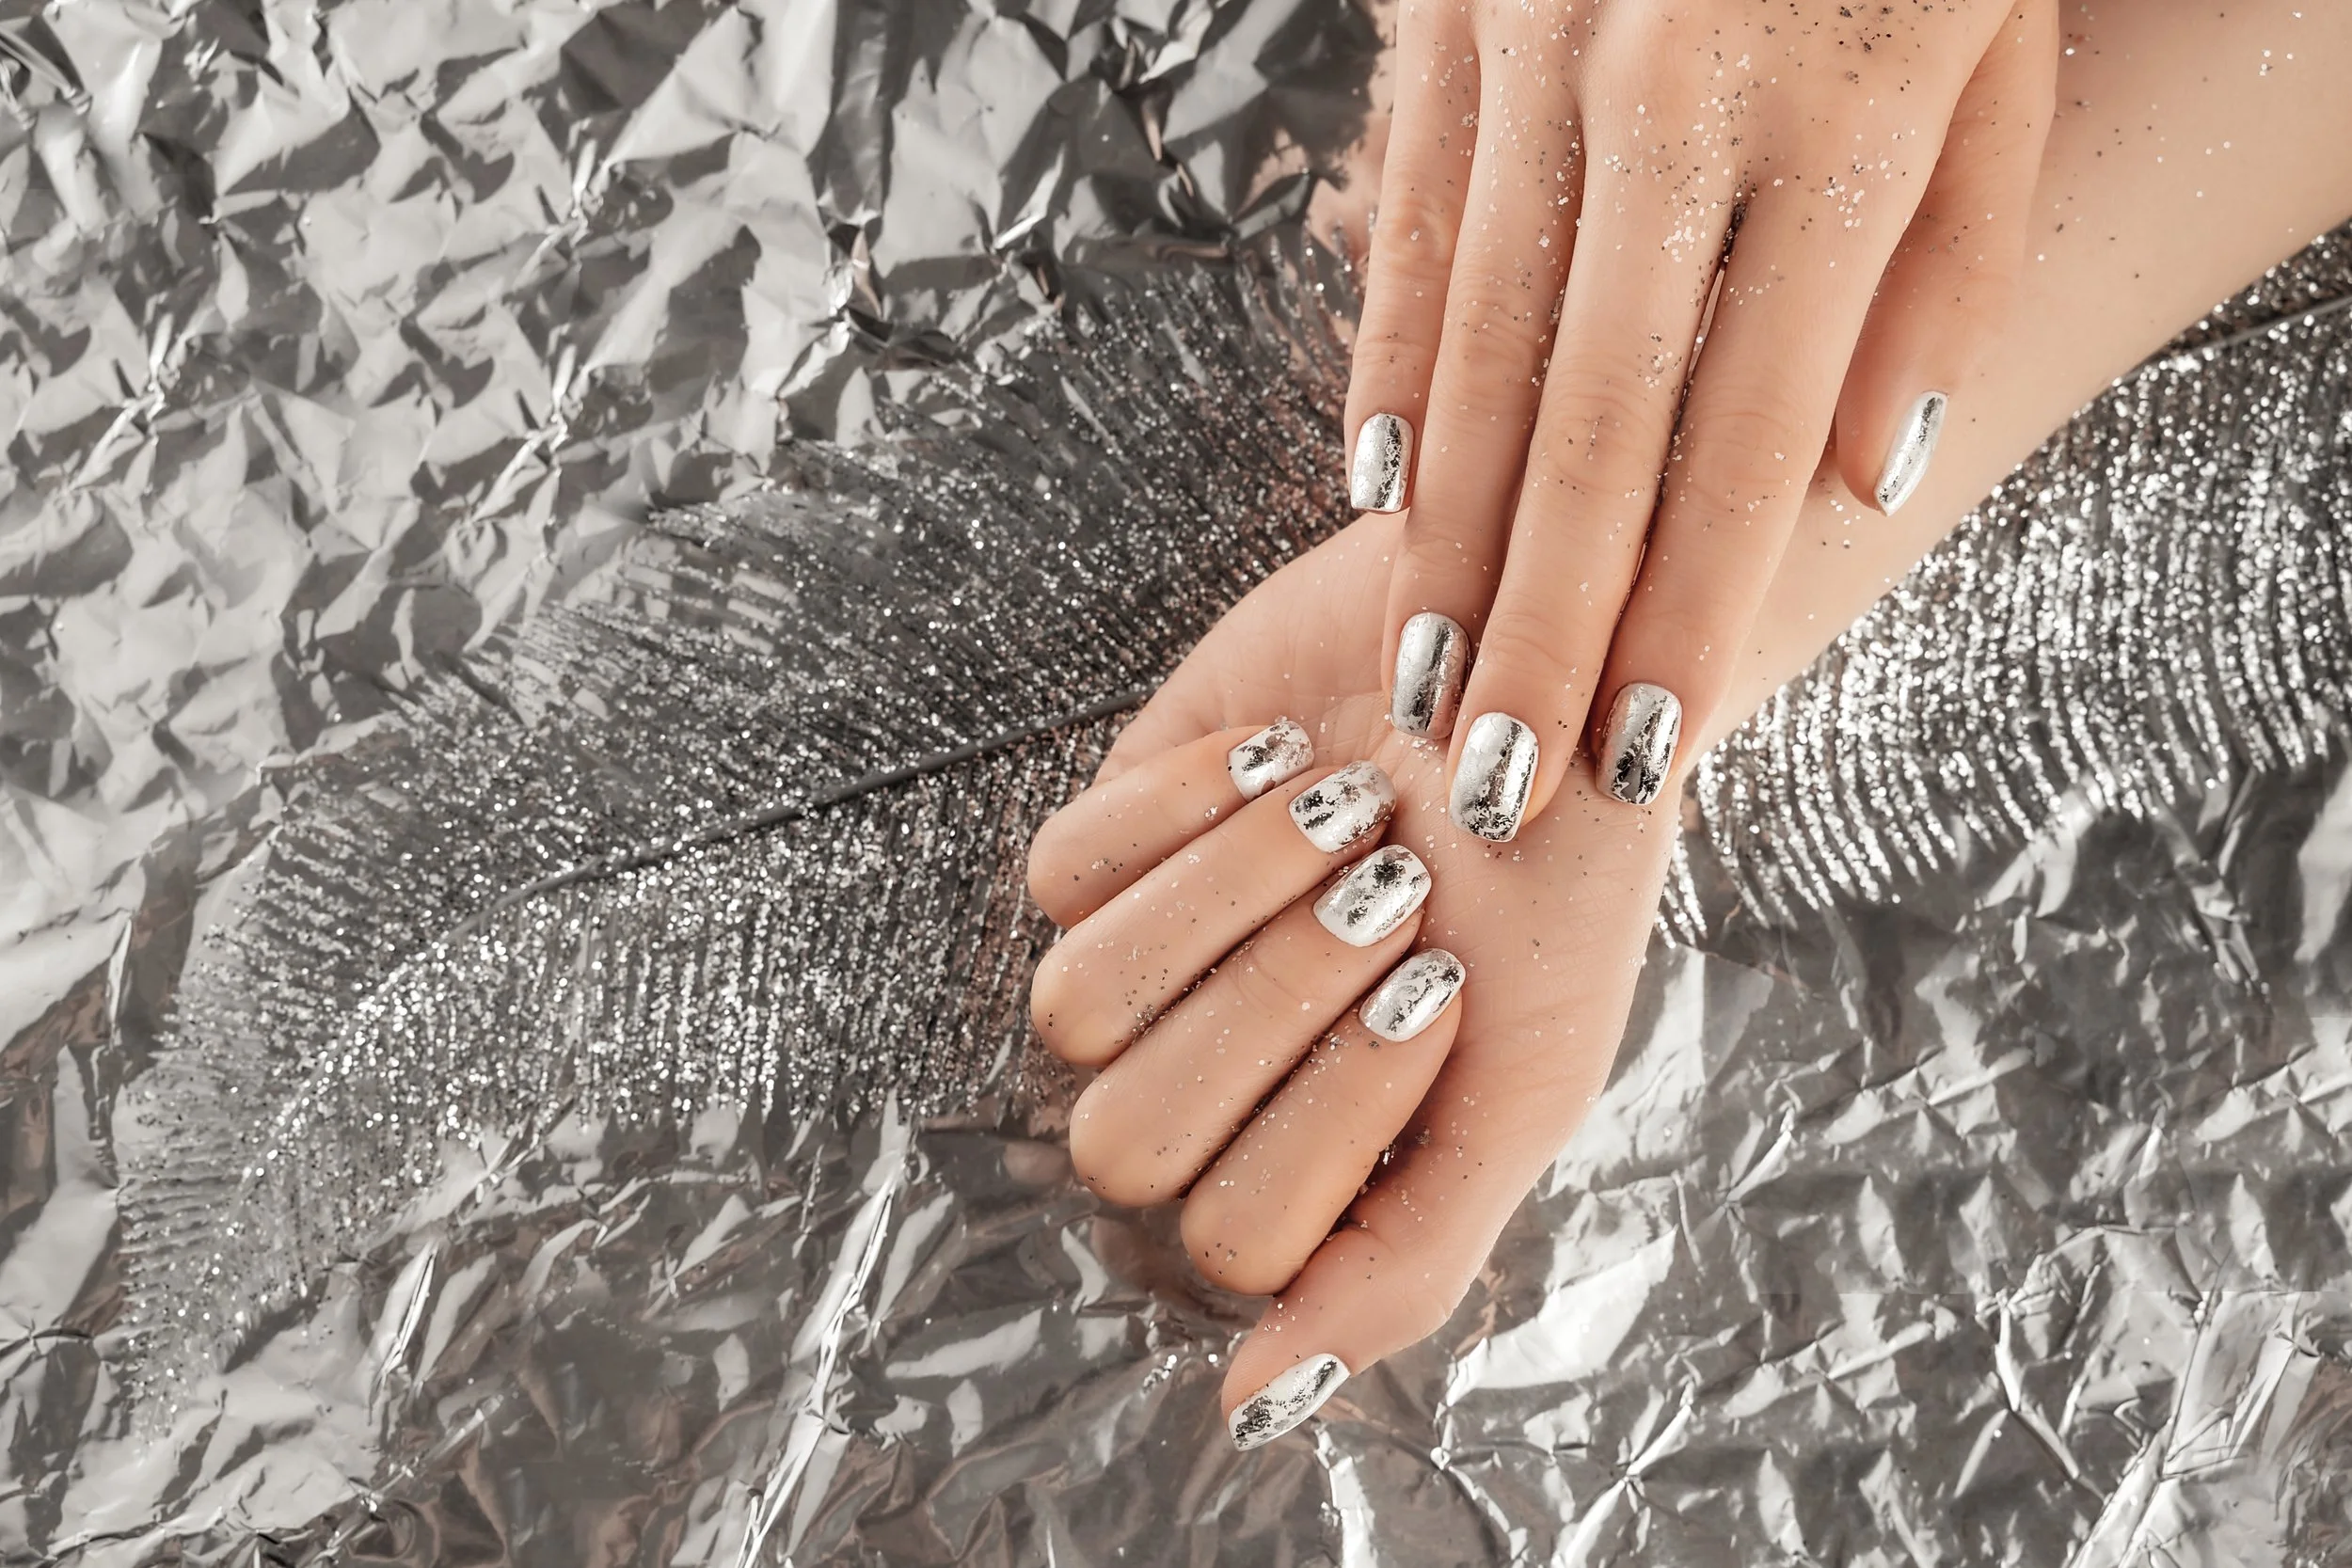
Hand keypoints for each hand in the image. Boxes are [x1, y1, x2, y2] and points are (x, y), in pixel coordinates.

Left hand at [1027, 515, 1677, 1447]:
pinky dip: (1187, 804)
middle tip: (1392, 893)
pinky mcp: (1102, 843)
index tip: (1445, 988)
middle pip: (1126, 1141)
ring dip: (1227, 897)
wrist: (1547, 685)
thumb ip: (1405, 1263)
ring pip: (1074, 1008)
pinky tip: (1284, 754)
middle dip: (1272, 1002)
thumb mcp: (1527, 1091)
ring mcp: (1142, 967)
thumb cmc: (1551, 894)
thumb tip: (1255, 1405)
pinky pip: (1064, 871)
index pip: (1230, 1236)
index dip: (1330, 1111)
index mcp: (1306, 1175)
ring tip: (1343, 812)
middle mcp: (1204, 1089)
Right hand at [1348, 0, 2055, 838]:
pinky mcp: (1452, 23)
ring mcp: (1541, 60)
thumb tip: (1856, 479)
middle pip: (1595, 430)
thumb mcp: (1996, 57)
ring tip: (1421, 682)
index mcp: (1833, 135)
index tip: (1645, 755)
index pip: (1746, 441)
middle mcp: (1671, 110)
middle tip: (1494, 784)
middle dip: (1541, 629)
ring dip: (1449, 539)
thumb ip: (1941, 268)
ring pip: (1484, 350)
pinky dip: (1394, 371)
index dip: (1691, 617)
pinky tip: (1383, 493)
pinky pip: (1413, 231)